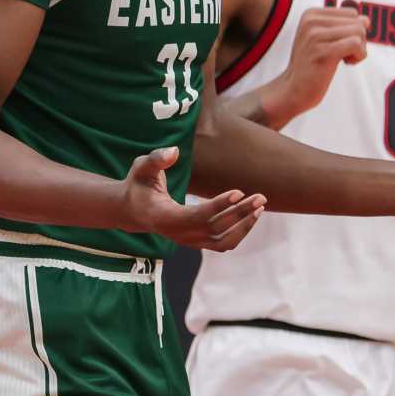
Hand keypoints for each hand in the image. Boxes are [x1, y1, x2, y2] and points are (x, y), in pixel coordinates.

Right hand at [122, 146, 265, 251]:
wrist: (133, 210)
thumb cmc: (139, 184)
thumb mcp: (141, 168)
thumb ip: (156, 159)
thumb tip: (174, 152)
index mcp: (164, 217)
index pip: (196, 216)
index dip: (218, 206)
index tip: (239, 192)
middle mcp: (179, 234)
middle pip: (215, 228)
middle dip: (240, 213)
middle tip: (260, 196)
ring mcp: (190, 241)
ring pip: (224, 241)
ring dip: (245, 225)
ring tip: (261, 205)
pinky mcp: (198, 242)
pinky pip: (224, 243)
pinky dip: (241, 232)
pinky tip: (253, 214)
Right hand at [263, 7, 367, 125]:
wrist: (295, 88)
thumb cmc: (314, 63)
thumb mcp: (325, 37)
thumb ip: (345, 25)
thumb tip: (367, 20)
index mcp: (311, 14)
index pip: (352, 13)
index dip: (353, 30)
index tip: (339, 44)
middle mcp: (311, 21)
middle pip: (358, 22)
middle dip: (359, 40)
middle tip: (343, 54)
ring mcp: (315, 36)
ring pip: (359, 32)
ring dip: (359, 49)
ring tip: (344, 59)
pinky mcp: (323, 51)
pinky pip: (356, 44)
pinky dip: (359, 56)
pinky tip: (346, 63)